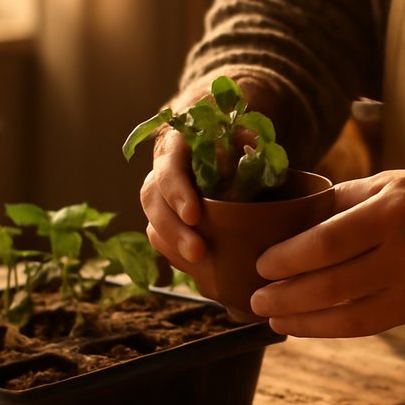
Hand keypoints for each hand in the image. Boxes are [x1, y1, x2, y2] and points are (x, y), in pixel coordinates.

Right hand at [140, 76, 289, 300]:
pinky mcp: (167, 217)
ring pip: (152, 221)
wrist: (231, 148)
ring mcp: (161, 194)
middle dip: (173, 229)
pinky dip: (175, 252)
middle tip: (197, 252)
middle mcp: (162, 169)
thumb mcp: (245, 138)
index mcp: (178, 144)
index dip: (177, 192)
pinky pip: (160, 237)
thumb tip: (252, 162)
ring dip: (172, 245)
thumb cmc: (239, 141)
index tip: (194, 216)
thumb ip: (248, 149)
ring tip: (198, 264)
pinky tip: (196, 266)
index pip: (168, 167)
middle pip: (153, 199)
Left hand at [249, 169, 404, 336]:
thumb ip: (338, 203)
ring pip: (345, 311)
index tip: (261, 264)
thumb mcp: (387, 184)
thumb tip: (282, 223)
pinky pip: (364, 325)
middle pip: (332, 281)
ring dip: (301, 318)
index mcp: (393, 210)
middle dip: (286, 294)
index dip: (288, 258)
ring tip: (271, 316)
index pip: (327, 241)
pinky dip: (328, 328)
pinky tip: (302, 325)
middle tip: (255, 297)